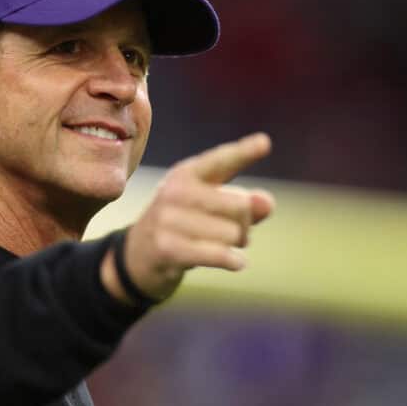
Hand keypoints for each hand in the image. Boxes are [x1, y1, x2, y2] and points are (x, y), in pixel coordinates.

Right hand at [101, 132, 274, 304]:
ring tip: (221, 247)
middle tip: (231, 232)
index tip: (264, 143)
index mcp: (186, 174)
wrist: (139, 255)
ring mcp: (168, 219)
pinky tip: (235, 263)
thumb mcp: (211, 208)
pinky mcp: (168, 248)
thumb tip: (267, 204)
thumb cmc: (185, 225)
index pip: (221, 161)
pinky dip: (233, 261)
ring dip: (236, 246)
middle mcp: (175, 191)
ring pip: (232, 233)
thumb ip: (245, 203)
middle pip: (240, 205)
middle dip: (245, 224)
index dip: (244, 152)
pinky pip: (219, 254)